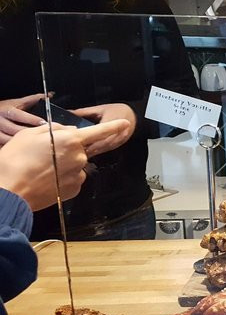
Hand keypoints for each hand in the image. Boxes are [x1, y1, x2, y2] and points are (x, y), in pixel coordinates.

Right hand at [0, 94, 46, 145]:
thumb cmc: (4, 108)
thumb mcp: (16, 102)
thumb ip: (33, 99)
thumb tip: (50, 95)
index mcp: (7, 111)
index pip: (19, 115)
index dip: (32, 120)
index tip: (44, 123)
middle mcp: (0, 122)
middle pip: (15, 129)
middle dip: (29, 133)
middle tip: (43, 136)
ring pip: (9, 140)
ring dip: (22, 143)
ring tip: (35, 144)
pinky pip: (5, 146)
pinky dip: (15, 148)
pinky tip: (24, 149)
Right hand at [0, 121, 129, 210]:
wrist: (9, 191)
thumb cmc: (16, 159)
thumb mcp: (30, 134)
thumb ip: (55, 130)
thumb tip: (70, 132)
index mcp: (71, 140)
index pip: (98, 131)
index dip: (113, 126)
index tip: (126, 123)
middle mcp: (80, 157)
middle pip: (79, 149)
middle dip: (67, 149)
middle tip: (44, 154)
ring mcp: (78, 175)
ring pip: (75, 164)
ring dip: (64, 165)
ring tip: (42, 169)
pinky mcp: (74, 189)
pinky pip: (72, 178)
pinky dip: (63, 178)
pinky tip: (47, 180)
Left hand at [72, 103, 136, 155]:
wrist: (136, 116)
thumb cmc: (120, 111)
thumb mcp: (101, 109)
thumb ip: (84, 112)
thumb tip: (70, 113)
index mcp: (109, 123)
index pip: (95, 135)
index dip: (85, 140)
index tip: (74, 142)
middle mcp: (114, 135)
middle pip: (98, 145)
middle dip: (86, 148)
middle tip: (73, 150)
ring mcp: (117, 141)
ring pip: (101, 150)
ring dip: (91, 151)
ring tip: (79, 153)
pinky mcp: (117, 145)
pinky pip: (105, 150)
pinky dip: (97, 151)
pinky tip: (90, 151)